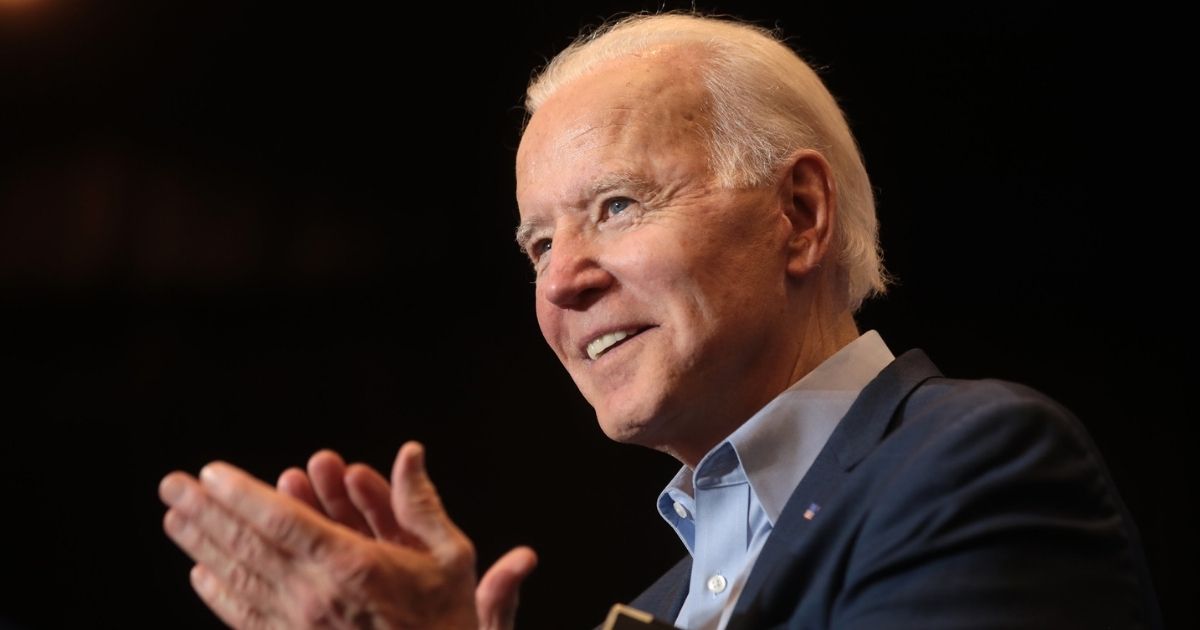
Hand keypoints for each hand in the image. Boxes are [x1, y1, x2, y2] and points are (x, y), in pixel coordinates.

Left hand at [159, 442, 536, 628]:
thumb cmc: (445, 620)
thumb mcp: (450, 557)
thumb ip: (421, 503)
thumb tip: (409, 453)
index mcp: (352, 565)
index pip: (281, 521)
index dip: (242, 495)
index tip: (211, 473)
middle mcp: (315, 596)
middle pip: (247, 546)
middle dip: (206, 512)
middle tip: (172, 485)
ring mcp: (300, 626)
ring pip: (239, 579)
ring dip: (202, 546)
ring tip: (175, 519)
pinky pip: (247, 619)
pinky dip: (220, 595)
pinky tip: (202, 575)